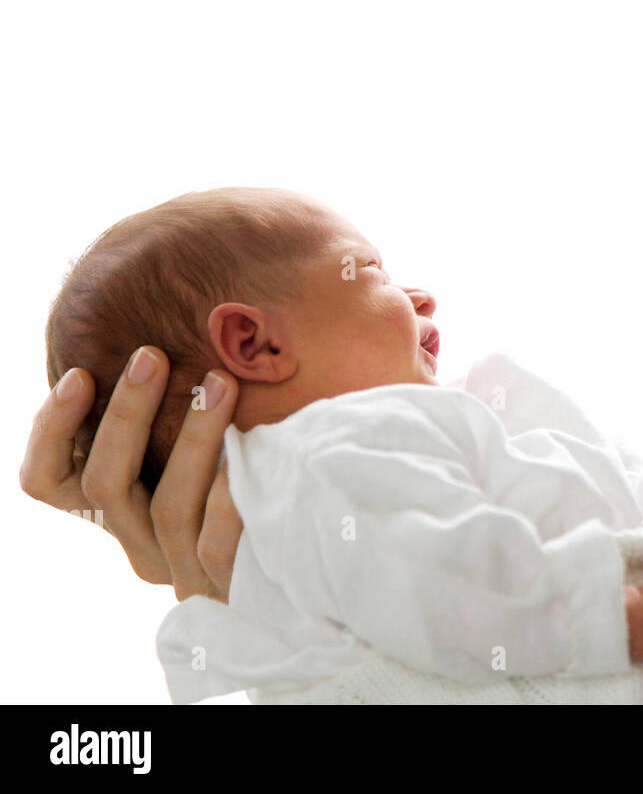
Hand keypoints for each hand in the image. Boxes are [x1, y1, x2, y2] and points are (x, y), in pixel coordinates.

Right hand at [19, 347, 243, 601]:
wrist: (310, 560)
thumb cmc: (252, 478)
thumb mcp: (203, 448)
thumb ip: (174, 414)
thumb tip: (162, 342)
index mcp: (121, 512)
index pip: (48, 483)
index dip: (51, 431)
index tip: (79, 375)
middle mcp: (140, 544)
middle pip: (105, 483)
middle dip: (126, 414)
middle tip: (151, 356)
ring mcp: (181, 569)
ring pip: (166, 506)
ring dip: (191, 437)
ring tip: (221, 382)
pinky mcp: (225, 585)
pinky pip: (216, 544)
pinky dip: (227, 498)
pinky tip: (248, 457)